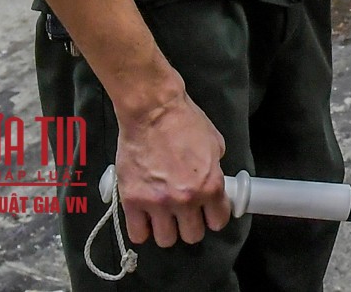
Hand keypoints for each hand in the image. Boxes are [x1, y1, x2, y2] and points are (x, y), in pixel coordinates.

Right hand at [114, 90, 228, 247]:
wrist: (152, 110)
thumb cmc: (185, 121)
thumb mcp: (214, 144)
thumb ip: (214, 169)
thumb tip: (212, 184)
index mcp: (210, 185)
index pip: (218, 221)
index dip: (214, 217)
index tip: (208, 212)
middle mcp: (185, 200)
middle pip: (192, 236)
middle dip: (191, 225)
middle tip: (185, 213)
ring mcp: (157, 203)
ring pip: (166, 240)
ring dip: (167, 229)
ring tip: (164, 217)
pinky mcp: (132, 201)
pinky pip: (137, 234)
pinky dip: (142, 230)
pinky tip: (145, 219)